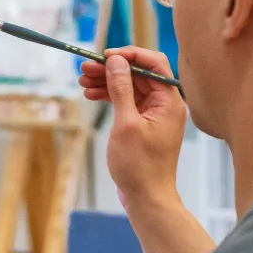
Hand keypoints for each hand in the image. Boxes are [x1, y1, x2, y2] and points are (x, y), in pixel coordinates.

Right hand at [79, 48, 186, 207]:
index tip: (104, 56)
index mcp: (170, 101)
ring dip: (107, 82)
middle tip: (84, 69)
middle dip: (112, 69)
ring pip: (131, 88)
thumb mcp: (126, 124)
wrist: (147, 197)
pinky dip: (110, 97)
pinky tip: (91, 95)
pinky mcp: (144, 124)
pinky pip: (128, 102)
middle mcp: (166, 104)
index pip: (154, 63)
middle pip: (139, 74)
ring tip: (82, 82)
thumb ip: (122, 89)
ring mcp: (155, 115)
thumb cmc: (139, 165)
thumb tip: (117, 61)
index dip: (129, 55)